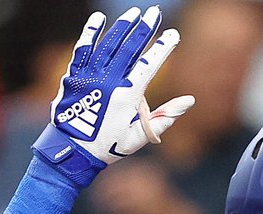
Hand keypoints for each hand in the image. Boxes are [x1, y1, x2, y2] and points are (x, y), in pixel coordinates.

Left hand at [38, 7, 192, 184]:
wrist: (72, 150)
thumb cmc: (110, 145)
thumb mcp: (141, 136)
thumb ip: (166, 117)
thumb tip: (189, 100)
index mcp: (127, 97)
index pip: (148, 65)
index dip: (162, 48)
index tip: (173, 34)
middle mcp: (108, 82)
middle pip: (129, 48)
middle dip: (144, 28)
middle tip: (154, 12)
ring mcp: (89, 76)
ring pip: (107, 45)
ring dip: (122, 27)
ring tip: (134, 12)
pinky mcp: (74, 75)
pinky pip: (83, 49)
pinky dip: (90, 33)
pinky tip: (99, 19)